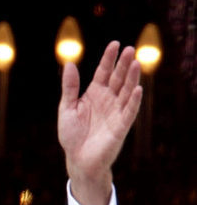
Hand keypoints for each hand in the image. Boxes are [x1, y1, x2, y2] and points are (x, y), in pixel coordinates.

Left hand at [58, 40, 141, 204]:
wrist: (78, 159)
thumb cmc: (72, 135)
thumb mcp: (67, 108)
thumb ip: (70, 87)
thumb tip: (70, 63)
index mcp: (94, 93)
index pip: (103, 72)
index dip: (109, 59)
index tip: (115, 44)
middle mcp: (107, 99)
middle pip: (118, 78)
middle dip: (123, 64)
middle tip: (130, 49)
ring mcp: (116, 112)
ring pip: (126, 91)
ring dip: (132, 78)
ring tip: (136, 63)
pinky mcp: (121, 126)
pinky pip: (129, 112)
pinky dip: (133, 101)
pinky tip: (137, 90)